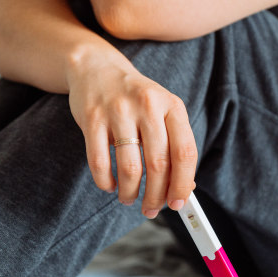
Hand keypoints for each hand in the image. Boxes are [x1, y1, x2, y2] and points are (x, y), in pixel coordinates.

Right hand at [67, 51, 196, 217]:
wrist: (97, 68)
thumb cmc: (136, 98)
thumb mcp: (163, 113)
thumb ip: (175, 146)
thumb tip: (186, 189)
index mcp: (172, 106)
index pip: (185, 152)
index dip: (183, 183)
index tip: (178, 203)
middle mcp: (148, 106)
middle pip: (158, 164)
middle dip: (156, 195)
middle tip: (151, 209)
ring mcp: (118, 110)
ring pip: (130, 167)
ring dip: (130, 192)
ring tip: (129, 198)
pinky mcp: (92, 117)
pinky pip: (99, 161)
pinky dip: (105, 182)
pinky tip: (110, 185)